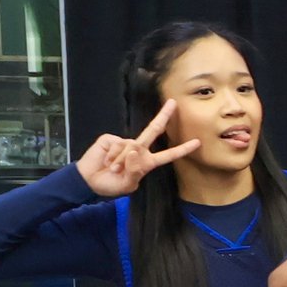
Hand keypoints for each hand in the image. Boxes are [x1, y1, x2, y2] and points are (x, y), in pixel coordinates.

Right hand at [75, 103, 201, 197]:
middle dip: (163, 116)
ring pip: (130, 148)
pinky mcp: (110, 139)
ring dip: (120, 162)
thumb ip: (134, 170)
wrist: (89, 181)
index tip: (197, 143)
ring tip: (112, 169)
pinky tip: (105, 161)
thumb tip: (133, 150)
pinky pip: (117, 146)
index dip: (182, 149)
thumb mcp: (128, 184)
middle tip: (173, 103)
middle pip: (154, 131)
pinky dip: (112, 157)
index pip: (168, 155)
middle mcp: (138, 150)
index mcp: (147, 162)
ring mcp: (124, 143)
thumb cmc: (110, 184)